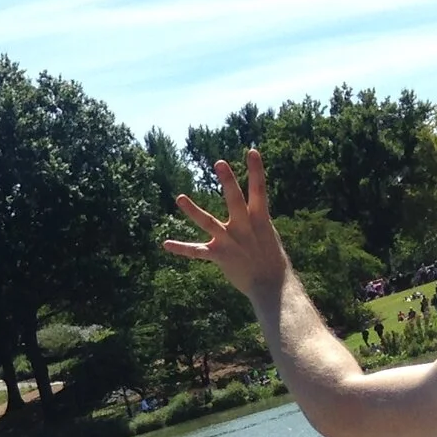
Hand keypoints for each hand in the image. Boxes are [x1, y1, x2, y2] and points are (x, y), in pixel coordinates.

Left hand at [163, 147, 289, 302]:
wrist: (271, 285)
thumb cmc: (271, 259)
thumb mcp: (267, 234)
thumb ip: (256, 220)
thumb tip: (253, 210)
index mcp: (260, 219)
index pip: (259, 190)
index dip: (256, 170)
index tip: (251, 151)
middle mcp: (244, 227)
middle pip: (235, 199)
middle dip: (228, 181)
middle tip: (219, 163)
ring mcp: (230, 240)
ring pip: (209, 221)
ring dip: (193, 210)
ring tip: (179, 197)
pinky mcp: (220, 256)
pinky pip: (197, 251)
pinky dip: (181, 248)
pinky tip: (166, 244)